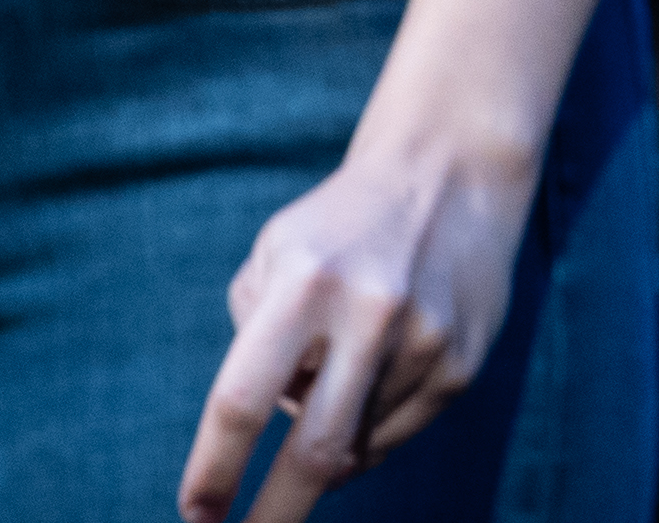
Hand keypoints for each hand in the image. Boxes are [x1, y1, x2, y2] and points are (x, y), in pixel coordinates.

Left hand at [177, 137, 535, 522]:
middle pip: (312, 451)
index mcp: (305, 282)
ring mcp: (424, 342)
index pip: (243, 399)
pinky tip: (371, 383)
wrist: (455, 170)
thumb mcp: (275, 253)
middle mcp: (369, 314)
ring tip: (336, 375)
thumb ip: (253, 338)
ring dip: (327, 441)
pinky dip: (367, 431)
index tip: (196, 515)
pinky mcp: (462, 363)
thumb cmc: (341, 225)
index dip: (215, 469)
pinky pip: (395, 434)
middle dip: (274, 514)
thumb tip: (272, 431)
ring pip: (354, 445)